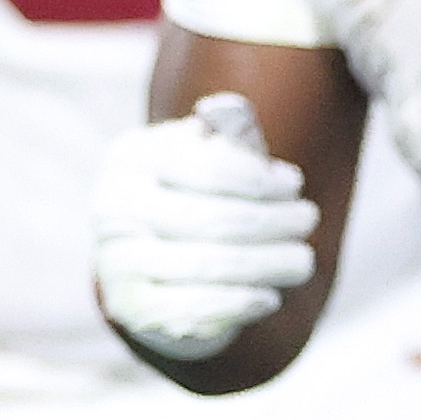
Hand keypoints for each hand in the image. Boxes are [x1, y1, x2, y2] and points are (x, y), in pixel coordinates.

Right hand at [92, 93, 318, 360]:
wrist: (149, 251)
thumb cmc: (193, 188)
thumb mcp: (207, 151)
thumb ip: (226, 133)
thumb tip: (229, 110)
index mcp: (132, 158)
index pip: (206, 167)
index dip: (259, 179)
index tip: (294, 184)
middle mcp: (113, 209)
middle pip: (211, 220)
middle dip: (272, 222)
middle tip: (307, 220)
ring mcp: (115, 262)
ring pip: (206, 266)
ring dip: (266, 265)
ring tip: (301, 261)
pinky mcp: (129, 308)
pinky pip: (190, 309)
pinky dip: (236, 305)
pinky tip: (268, 297)